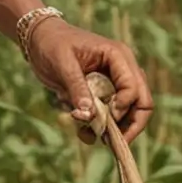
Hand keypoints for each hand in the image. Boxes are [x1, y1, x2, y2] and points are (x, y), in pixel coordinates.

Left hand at [26, 19, 152, 144]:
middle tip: (112, 143)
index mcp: (118, 56)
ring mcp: (116, 82)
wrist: (39, 39)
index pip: (134, 86)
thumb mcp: (62, 64)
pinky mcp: (105, 93)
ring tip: (91, 137)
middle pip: (142, 102)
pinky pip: (111, 115)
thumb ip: (76, 88)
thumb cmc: (51, 44)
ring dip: (115, 129)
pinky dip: (102, 127)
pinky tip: (84, 134)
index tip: (106, 118)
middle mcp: (123, 69)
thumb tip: (88, 115)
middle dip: (130, 125)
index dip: (123, 106)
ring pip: (129, 113)